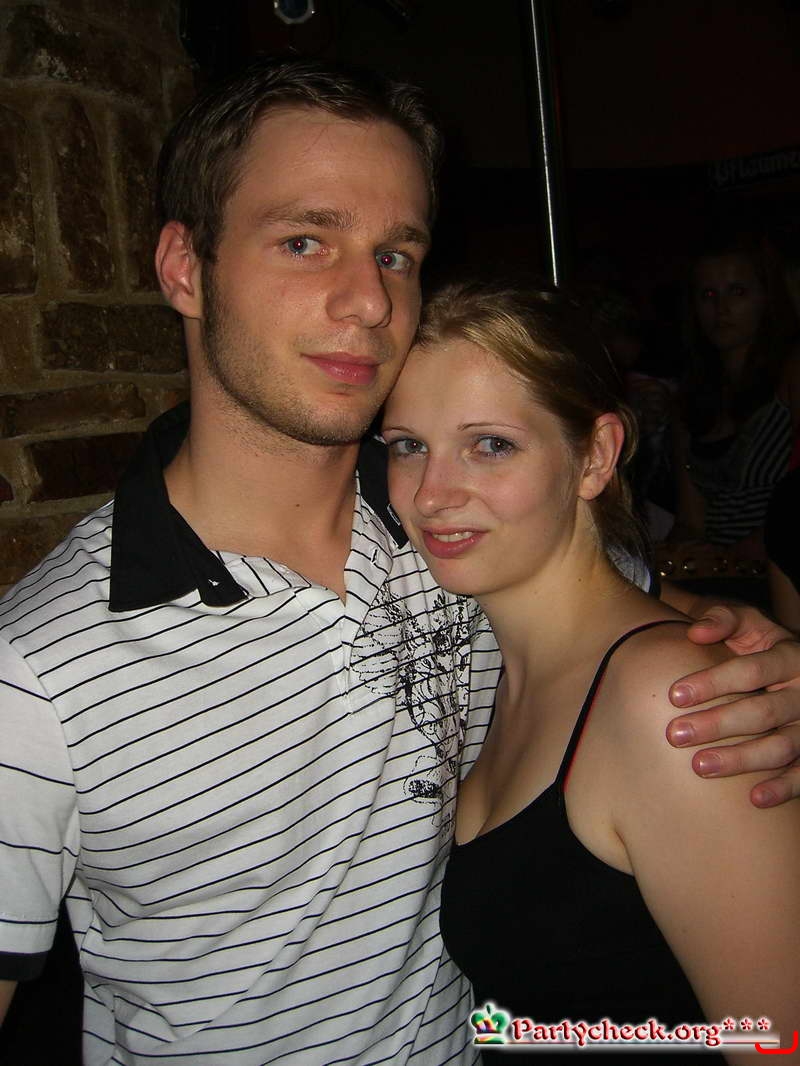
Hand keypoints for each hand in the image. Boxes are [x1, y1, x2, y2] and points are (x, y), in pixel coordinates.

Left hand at [666, 604, 799, 806]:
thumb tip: (696, 632)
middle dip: (717, 724)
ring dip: (741, 760)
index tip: (674, 695)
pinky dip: (783, 788)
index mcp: (790, 655)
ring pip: (782, 747)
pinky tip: (755, 798)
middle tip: (675, 734)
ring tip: (699, 766)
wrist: (785, 663)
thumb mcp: (745, 621)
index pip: (751, 671)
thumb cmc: (754, 642)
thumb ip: (722, 619)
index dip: (713, 683)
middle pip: (763, 712)